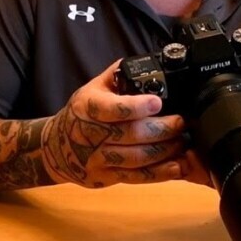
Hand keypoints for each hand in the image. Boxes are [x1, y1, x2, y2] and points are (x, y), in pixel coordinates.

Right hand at [42, 60, 193, 187]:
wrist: (56, 147)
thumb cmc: (81, 113)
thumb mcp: (93, 88)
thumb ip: (118, 75)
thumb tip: (145, 62)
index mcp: (87, 107)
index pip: (112, 108)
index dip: (136, 106)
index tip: (158, 102)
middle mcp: (90, 134)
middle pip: (131, 134)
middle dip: (162, 128)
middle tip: (182, 121)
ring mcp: (97, 159)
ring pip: (137, 158)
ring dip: (166, 150)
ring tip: (184, 141)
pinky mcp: (106, 178)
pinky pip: (136, 178)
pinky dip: (160, 173)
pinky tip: (177, 166)